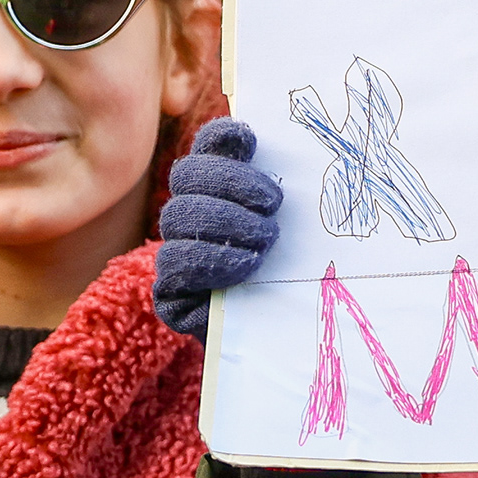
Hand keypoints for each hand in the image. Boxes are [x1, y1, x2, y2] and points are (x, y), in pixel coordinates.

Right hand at [155, 118, 280, 340]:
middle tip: (272, 206)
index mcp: (221, 189)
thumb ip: (288, 185)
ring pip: (177, 216)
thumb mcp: (306, 228)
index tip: (251, 140)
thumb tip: (271, 139)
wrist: (289, 339)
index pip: (209, 147)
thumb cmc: (300, 276)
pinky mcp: (171, 292)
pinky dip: (210, 261)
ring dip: (226, 224)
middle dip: (231, 183)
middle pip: (187, 175)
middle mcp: (191, 214)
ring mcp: (176, 252)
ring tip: (265, 242)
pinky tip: (244, 268)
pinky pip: (173, 264)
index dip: (222, 138)